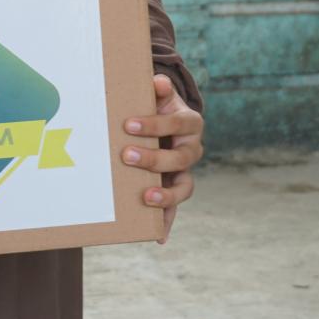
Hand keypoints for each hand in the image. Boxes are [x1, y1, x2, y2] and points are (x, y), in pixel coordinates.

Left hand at [120, 73, 203, 243]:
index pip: (177, 124)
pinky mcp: (174, 189)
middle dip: (154, 158)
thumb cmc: (156, 105)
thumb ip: (158, 89)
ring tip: (147, 198)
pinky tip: (158, 236)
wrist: (163, 120)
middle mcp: (192, 149)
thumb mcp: (159, 94)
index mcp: (190, 123)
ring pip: (184, 187)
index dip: (155, 124)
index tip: (129, 124)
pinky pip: (174, 208)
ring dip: (166, 195)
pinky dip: (167, 222)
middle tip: (127, 155)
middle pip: (180, 158)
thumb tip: (157, 82)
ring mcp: (184, 172)